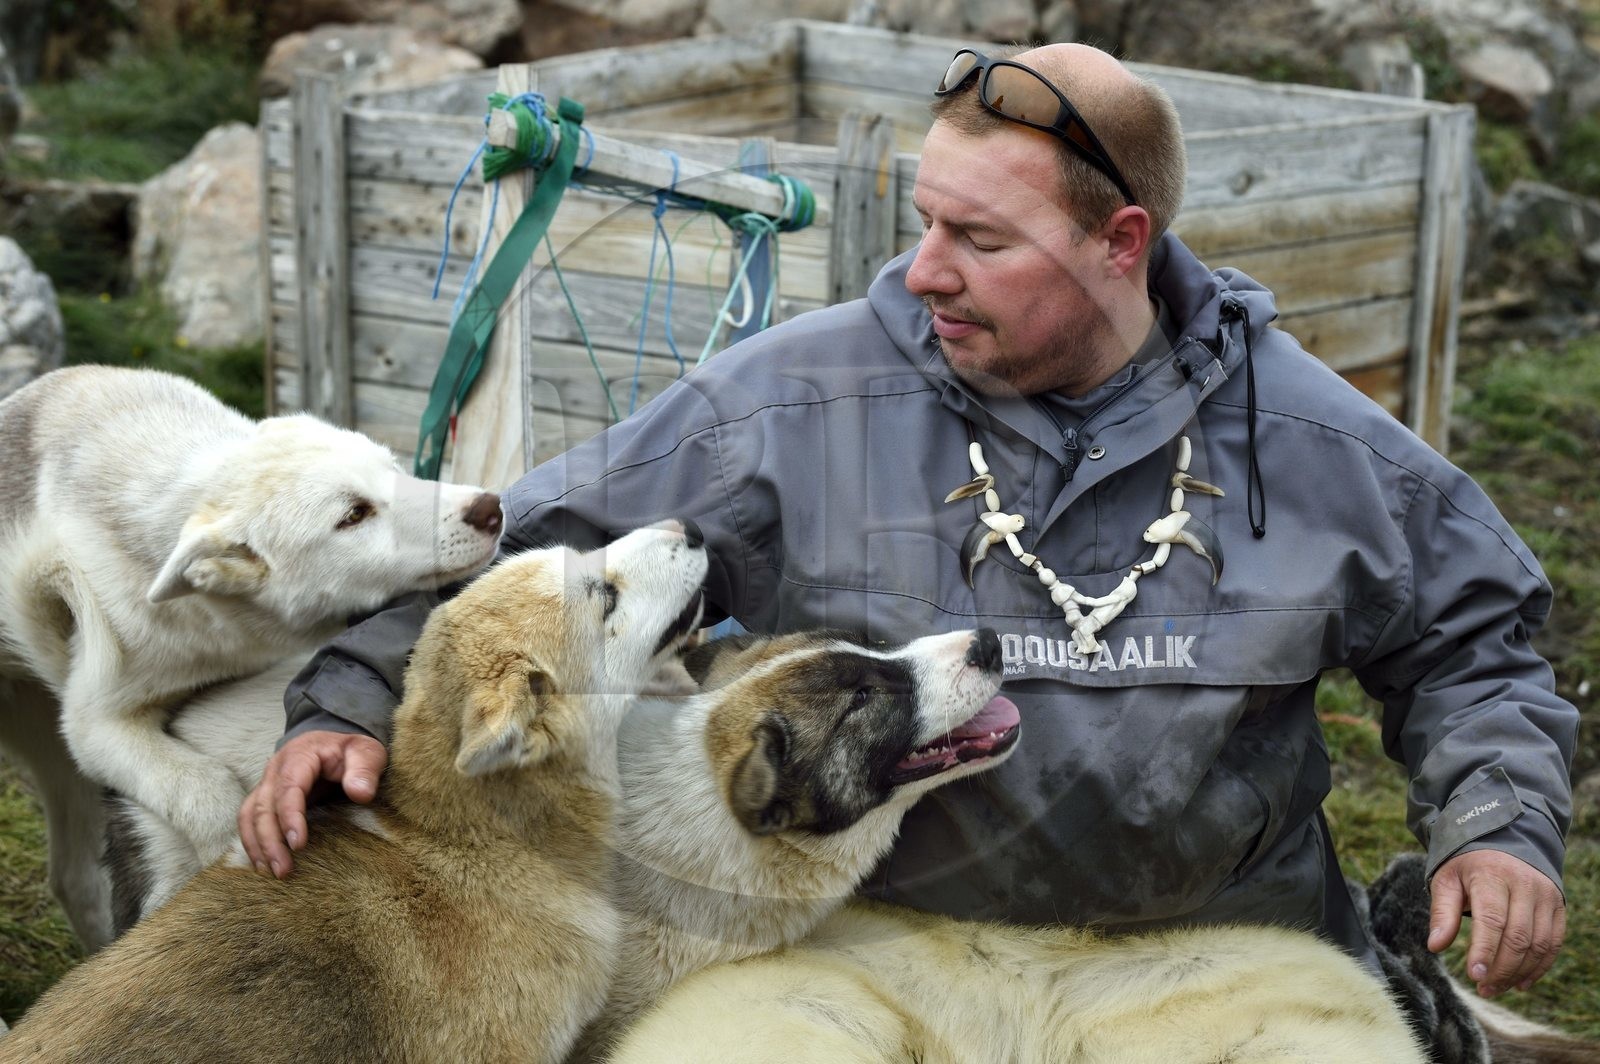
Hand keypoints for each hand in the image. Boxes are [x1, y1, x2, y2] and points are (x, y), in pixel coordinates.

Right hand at [238, 731, 387, 878]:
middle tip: (284, 870)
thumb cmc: (351, 751)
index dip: (290, 816)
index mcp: (299, 756)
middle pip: (263, 806)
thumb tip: (360, 793)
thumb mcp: (366, 751)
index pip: (288, 787)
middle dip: (270, 840)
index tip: (298, 845)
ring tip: (272, 872)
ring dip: (258, 845)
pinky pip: (249, 820)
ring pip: (250, 815)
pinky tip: (262, 864)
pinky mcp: (265, 798)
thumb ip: (365, 769)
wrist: (334, 743)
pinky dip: (252, 842)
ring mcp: (266, 784)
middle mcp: (275, 770)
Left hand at [1428, 849, 1565, 996]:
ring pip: (1539, 944)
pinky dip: (1539, 967)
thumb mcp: (1446, 880)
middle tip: (1483, 988)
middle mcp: (1525, 885)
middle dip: (1501, 969)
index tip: (1474, 975)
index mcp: (1492, 875)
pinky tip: (1520, 982)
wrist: (1502, 842)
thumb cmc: (1467, 866)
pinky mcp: (1558, 906)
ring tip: (1496, 987)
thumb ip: (1442, 913)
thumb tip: (1435, 946)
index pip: (1492, 919)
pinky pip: (1553, 943)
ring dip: (1519, 972)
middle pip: (1518, 937)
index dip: (1485, 951)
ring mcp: (1545, 896)